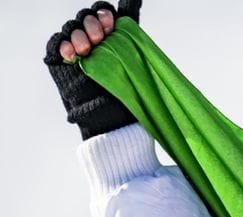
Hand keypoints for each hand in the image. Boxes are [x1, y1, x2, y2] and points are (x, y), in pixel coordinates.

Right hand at [44, 1, 142, 138]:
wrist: (111, 124)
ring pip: (72, 28)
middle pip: (87, 19)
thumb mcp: (134, 73)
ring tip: (85, 49)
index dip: (105, 14)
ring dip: (78, 34)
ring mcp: (77, 50)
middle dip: (92, 23)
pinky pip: (56, 44)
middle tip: (100, 37)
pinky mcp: (61, 61)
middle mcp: (95, 43)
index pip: (106, 17)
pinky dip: (62, 45)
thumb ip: (129, 49)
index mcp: (114, 41)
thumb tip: (128, 24)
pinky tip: (70, 54)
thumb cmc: (127, 101)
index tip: (112, 22)